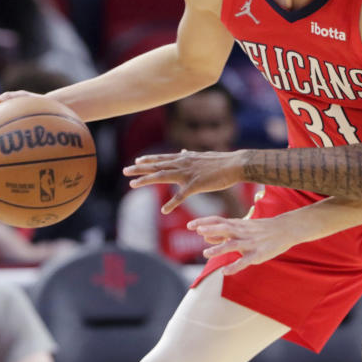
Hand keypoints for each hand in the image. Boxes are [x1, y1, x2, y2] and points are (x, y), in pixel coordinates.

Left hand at [124, 150, 245, 213]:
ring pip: (163, 176)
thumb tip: (184, 151)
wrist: (236, 165)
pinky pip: (181, 196)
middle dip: (140, 169)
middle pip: (157, 166)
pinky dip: (172, 203)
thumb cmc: (222, 162)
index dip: (149, 160)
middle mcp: (183, 164)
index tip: (137, 161)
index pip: (163, 158)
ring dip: (146, 180)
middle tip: (125, 170)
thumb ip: (191, 155)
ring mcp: (188, 174)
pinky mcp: (196, 184)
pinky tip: (164, 210)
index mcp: (186, 158)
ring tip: (132, 185)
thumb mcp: (203, 156)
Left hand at [187, 214, 299, 274]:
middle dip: (210, 229)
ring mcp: (250, 243)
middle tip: (196, 231)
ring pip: (233, 245)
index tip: (190, 225)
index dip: (204, 222)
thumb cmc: (261, 229)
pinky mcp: (258, 254)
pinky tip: (225, 272)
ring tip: (206, 253)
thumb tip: (204, 237)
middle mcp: (242, 232)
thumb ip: (223, 233)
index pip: (218, 220)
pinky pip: (245, 261)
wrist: (285, 229)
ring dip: (219, 249)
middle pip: (224, 228)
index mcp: (238, 224)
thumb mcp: (242, 227)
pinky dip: (234, 266)